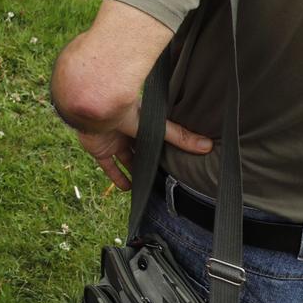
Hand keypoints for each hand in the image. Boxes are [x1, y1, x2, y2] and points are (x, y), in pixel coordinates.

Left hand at [72, 101, 212, 190]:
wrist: (95, 112)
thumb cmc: (126, 112)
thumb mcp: (158, 127)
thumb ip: (180, 137)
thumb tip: (207, 145)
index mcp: (142, 121)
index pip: (156, 135)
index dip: (163, 146)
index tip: (176, 159)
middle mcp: (128, 131)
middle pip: (141, 148)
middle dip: (149, 159)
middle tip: (163, 174)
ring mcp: (113, 140)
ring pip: (126, 158)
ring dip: (134, 170)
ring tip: (148, 185)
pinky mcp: (101, 151)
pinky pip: (109, 167)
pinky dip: (117, 178)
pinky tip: (128, 189)